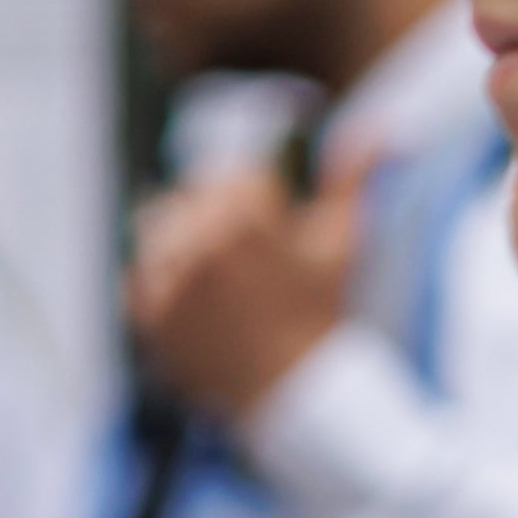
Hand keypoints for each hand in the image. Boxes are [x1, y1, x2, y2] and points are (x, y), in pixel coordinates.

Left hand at [124, 149, 361, 423]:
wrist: (294, 391)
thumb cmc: (321, 310)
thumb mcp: (342, 239)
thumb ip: (352, 175)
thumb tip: (380, 127)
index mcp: (242, 216)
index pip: (229, 177)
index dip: (256, 205)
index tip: (274, 239)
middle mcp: (197, 241)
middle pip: (188, 199)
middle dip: (216, 221)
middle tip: (248, 265)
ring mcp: (166, 279)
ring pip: (156, 231)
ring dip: (184, 247)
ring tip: (222, 283)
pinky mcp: (144, 314)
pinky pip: (138, 273)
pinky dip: (162, 284)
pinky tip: (200, 307)